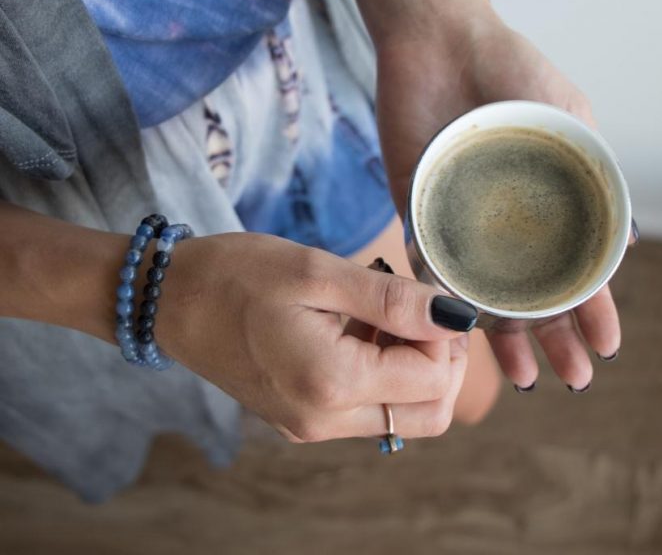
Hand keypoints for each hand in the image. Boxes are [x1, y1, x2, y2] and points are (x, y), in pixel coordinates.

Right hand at [155, 233, 475, 441]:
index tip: (421, 295)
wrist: (169, 300)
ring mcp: (311, 425)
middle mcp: (324, 420)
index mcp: (331, 383)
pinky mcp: (301, 418)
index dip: (444, 335)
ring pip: (401, 415)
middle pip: (428, 413)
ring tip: (379, 313)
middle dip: (440, 361)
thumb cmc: (235, 277)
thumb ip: (391, 300)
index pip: (434, 379)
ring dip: (410, 366)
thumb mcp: (316, 273)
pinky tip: (356, 329)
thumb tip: (454, 315)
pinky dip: (380, 373)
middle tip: (415, 310)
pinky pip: (365, 409)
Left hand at [376, 13, 629, 390]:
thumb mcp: (567, 112)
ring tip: (524, 377)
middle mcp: (503, 221)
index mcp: (543, 203)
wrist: (437, 38)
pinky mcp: (415, 209)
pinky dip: (442, 298)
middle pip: (529, 292)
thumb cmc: (510, 65)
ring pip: (481, 293)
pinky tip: (459, 332)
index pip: (571, 270)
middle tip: (570, 379)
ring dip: (504, 336)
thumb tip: (623, 239)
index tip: (604, 348)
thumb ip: (591, 169)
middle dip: (553, 337)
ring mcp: (459, 220)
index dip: (591, 310)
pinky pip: (428, 263)